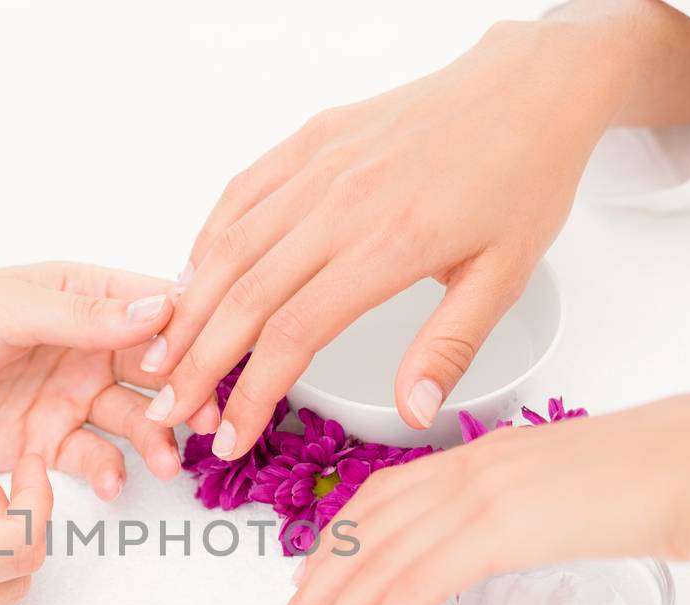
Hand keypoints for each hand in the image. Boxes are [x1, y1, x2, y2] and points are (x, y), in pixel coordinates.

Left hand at [0, 262, 183, 500]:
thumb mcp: (6, 310)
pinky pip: (88, 463)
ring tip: (163, 462)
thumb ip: (82, 316)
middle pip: (155, 370)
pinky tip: (109, 485)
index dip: (191, 331)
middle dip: (184, 394)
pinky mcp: (39, 449)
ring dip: (153, 439)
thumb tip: (161, 308)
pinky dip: (105, 475)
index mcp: (79, 296)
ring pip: (130, 421)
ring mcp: (62, 399)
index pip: (155, 306)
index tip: (214, 357)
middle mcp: (80, 348)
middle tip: (202, 421)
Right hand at [144, 20, 633, 454]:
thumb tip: (414, 412)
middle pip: (245, 296)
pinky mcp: (311, 141)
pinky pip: (241, 195)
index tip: (231, 433)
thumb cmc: (521, 176)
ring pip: (229, 247)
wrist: (528, 87)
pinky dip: (206, 243)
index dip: (251, 392)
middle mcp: (343, 201)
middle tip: (169, 409)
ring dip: (187, 309)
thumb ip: (449, 348)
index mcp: (390, 242)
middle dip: (198, 362)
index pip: (294, 334)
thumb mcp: (505, 277)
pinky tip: (191, 282)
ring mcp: (321, 165)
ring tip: (161, 358)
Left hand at [262, 391, 689, 604]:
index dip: (335, 548)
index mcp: (480, 456)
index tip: (307, 588)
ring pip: (377, 561)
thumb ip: (526, 511)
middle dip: (313, 589)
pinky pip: (419, 582)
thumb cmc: (668, 477)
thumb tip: (505, 540)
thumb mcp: (573, 490)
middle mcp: (468, 468)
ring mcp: (482, 495)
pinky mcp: (502, 528)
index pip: (380, 502)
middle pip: (361, 532)